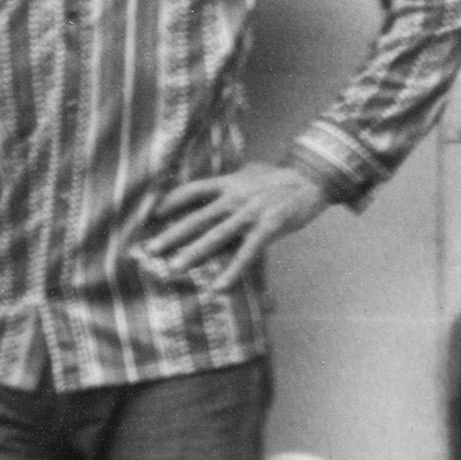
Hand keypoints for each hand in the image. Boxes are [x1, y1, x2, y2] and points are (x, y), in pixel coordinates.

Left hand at [147, 162, 330, 289]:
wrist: (311, 179)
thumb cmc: (278, 177)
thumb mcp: (248, 172)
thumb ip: (229, 180)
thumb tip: (212, 185)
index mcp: (228, 182)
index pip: (191, 190)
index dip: (170, 201)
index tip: (151, 214)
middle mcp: (234, 197)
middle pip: (197, 216)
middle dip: (172, 234)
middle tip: (149, 249)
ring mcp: (250, 214)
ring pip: (216, 236)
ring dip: (193, 253)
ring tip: (174, 268)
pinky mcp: (267, 228)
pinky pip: (246, 254)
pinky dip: (232, 271)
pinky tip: (219, 287)